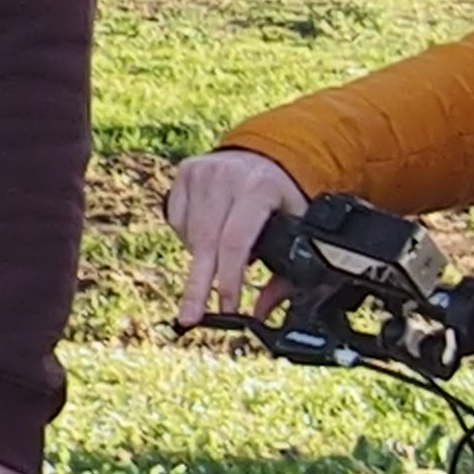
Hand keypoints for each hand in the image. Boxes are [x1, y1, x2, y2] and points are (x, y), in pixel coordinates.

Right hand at [167, 148, 308, 327]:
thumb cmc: (283, 197)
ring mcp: (203, 171)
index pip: (236, 242)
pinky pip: (178, 220)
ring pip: (191, 234)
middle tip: (190, 318)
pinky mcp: (185, 172)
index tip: (227, 308)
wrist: (267, 154)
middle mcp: (228, 176)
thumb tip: (261, 313)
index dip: (229, 279)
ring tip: (222, 258)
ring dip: (203, 258)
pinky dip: (190, 237)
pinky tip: (210, 234)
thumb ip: (284, 272)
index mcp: (260, 188)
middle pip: (207, 243)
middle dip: (199, 286)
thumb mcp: (296, 226)